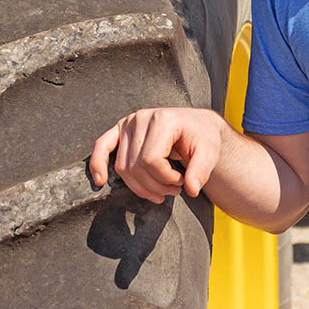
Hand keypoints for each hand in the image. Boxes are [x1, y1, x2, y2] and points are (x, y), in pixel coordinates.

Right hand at [89, 107, 225, 202]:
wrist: (197, 126)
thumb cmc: (202, 138)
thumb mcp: (210, 152)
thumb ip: (202, 171)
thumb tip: (192, 189)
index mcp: (163, 119)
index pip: (152, 160)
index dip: (166, 179)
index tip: (182, 182)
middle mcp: (141, 118)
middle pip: (136, 167)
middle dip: (155, 186)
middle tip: (173, 190)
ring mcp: (128, 122)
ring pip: (123, 167)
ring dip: (140, 186)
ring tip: (161, 190)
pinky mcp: (120, 129)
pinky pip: (102, 146)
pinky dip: (98, 164)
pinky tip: (101, 181)